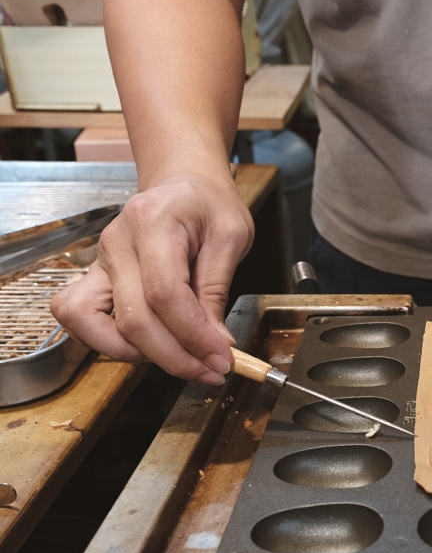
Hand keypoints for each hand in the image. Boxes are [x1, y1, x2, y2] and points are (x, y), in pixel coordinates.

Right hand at [51, 175, 253, 384]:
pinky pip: (79, 318)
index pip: (165, 294)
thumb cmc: (208, 203)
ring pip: (90, 324)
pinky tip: (147, 345)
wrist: (182, 182)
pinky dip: (107, 341)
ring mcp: (99, 262)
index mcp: (153, 224)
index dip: (193, 336)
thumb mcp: (232, 236)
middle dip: (175, 357)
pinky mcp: (94, 277)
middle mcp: (117, 244)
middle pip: (132, 319)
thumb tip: (216, 342)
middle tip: (212, 370)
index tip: (222, 359)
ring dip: (136, 354)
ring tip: (179, 357)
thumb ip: (218, 289)